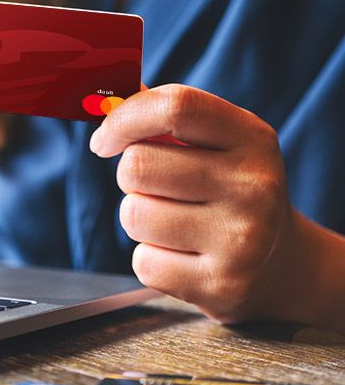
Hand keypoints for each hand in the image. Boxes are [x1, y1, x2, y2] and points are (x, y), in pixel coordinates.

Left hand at [89, 84, 300, 322]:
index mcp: (252, 139)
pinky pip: (143, 261)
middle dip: (130, 176)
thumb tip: (104, 100)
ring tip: (173, 222)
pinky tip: (183, 254)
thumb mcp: (216, 144)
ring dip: (138, 217)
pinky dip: (150, 258)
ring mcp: (240, 239)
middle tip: (154, 188)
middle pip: (137, 166)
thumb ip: (163, 118)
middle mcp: (253, 186)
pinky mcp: (220, 284)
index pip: (175, 106)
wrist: (282, 264)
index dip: (124, 118)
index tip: (105, 140)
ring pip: (133, 215)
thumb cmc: (229, 191)